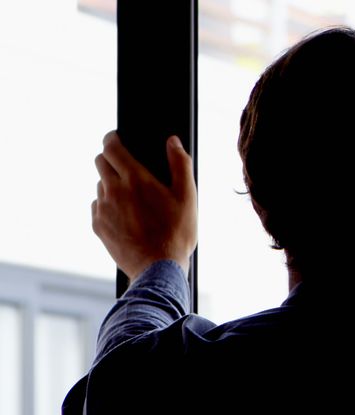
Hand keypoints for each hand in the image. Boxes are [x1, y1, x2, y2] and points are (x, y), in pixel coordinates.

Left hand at [91, 131, 197, 279]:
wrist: (157, 268)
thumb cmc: (176, 233)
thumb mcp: (188, 197)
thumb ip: (180, 164)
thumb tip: (172, 142)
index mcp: (135, 179)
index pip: (111, 147)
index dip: (112, 138)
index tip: (116, 138)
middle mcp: (113, 190)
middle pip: (100, 162)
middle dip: (111, 158)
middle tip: (126, 166)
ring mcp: (103, 209)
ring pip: (100, 185)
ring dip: (111, 183)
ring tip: (132, 197)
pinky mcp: (98, 226)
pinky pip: (98, 206)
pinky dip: (108, 204)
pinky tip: (126, 215)